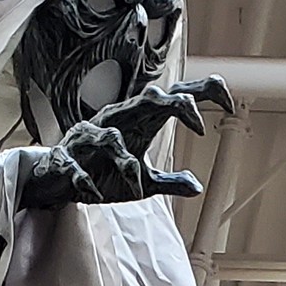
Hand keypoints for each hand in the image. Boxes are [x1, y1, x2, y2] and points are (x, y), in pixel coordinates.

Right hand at [17, 77, 233, 208]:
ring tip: (138, 183)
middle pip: (147, 99)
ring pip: (111, 136)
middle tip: (197, 121)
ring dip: (126, 162)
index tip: (228, 105)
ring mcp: (90, 136)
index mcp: (139, 120)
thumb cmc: (103, 174)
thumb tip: (197, 187)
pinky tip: (94, 193)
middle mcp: (117, 120)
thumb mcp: (143, 182)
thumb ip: (170, 181)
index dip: (203, 92)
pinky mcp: (67, 156)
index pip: (174, 95)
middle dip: (174, 104)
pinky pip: (76, 164)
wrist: (57, 180)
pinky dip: (86, 179)